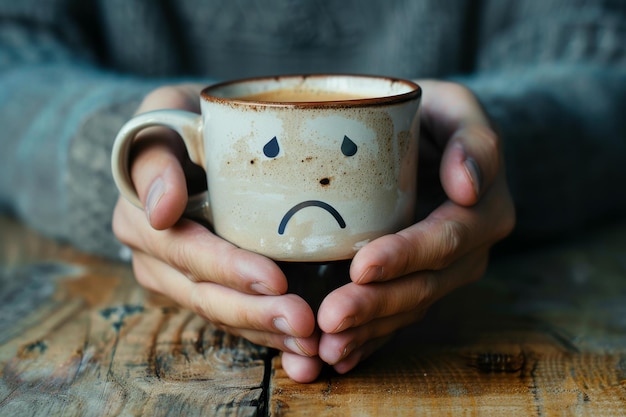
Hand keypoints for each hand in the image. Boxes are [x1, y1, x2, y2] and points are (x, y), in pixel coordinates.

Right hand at [112, 85, 323, 381]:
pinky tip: (300, 349)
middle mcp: (153, 255)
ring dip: (266, 332)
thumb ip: (155, 156)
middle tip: (306, 323)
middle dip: (255, 312)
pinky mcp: (205, 285)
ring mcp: (178, 277)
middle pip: (204, 293)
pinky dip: (266, 335)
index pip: (183, 248)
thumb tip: (161, 210)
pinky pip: (233, 316)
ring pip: (220, 313)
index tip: (274, 279)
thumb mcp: (163, 113)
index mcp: (139, 215)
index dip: (227, 268)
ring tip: (311, 344)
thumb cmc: (183, 119)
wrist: (191, 139)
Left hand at [311, 81, 515, 373]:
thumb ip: (473, 139)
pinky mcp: (420, 283)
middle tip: (330, 319)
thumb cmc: (433, 117)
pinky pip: (398, 317)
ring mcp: (445, 273)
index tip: (362, 267)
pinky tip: (339, 355)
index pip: (444, 239)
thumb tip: (468, 186)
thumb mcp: (456, 107)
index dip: (405, 256)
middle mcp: (470, 250)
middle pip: (424, 285)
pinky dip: (369, 339)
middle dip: (376, 306)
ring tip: (326, 347)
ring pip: (408, 309)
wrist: (427, 141)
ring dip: (368, 331)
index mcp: (484, 209)